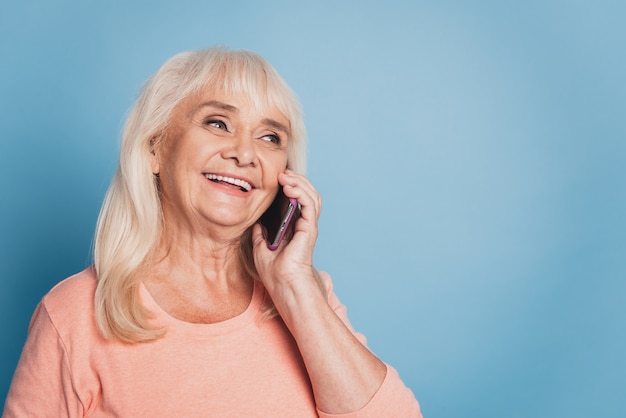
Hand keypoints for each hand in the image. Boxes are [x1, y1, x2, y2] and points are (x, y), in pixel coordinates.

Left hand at [251, 170, 321, 294]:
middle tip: (283, 173)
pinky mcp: (309, 228)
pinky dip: (301, 193)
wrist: (282, 284)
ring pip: (312, 196)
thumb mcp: (260, 247)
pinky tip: (290, 188)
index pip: (297, 200)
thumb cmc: (274, 272)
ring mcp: (308, 226)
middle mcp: (303, 225)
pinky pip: (310, 204)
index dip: (291, 186)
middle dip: (297, 180)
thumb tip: (256, 222)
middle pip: (307, 194)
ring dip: (300, 183)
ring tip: (287, 177)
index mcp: (293, 228)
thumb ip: (260, 233)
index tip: (278, 178)